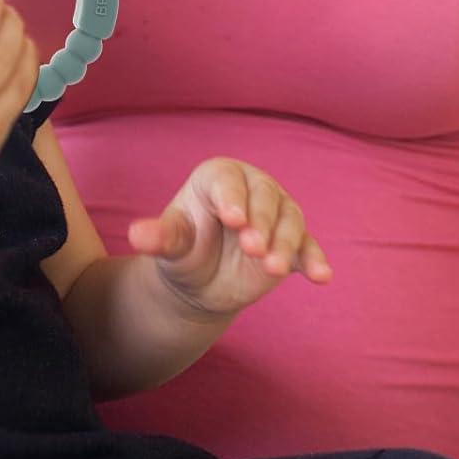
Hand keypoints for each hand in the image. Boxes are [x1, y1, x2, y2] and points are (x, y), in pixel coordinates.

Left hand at [128, 158, 331, 317]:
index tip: (232, 219)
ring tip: (274, 268)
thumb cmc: (183, 251)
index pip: (228, 182)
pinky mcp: (293, 243)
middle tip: (252, 248)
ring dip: (286, 243)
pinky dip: (315, 259)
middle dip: (261, 223)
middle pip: (265, 198)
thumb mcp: (170, 246)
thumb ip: (160, 238)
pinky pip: (308, 247)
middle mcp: (253, 187)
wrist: (202, 281)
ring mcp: (277, 214)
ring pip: (290, 220)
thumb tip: (136, 235)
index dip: (232, 199)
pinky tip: (321, 276)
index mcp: (218, 177)